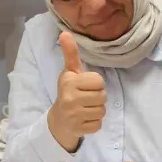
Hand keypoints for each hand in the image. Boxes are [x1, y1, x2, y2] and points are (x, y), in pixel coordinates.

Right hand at [48, 32, 106, 151]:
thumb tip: (64, 33)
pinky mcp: (79, 129)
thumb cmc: (68, 92)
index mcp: (69, 81)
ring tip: (85, 109)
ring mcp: (74, 115)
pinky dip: (94, 123)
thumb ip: (70, 54)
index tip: (85, 86)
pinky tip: (84, 119)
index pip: (99, 80)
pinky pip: (99, 124)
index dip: (95, 84)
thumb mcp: (70, 72)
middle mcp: (70, 98)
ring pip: (102, 110)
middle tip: (86, 99)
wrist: (59, 120)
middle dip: (98, 98)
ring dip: (97, 110)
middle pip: (102, 96)